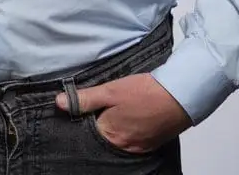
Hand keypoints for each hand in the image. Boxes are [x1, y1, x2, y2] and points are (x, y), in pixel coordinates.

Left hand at [55, 73, 191, 154]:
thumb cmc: (145, 92)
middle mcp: (122, 147)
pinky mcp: (149, 144)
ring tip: (114, 113)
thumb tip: (59, 103)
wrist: (180, 96)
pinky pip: (131, 142)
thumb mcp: (111, 90)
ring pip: (116, 141)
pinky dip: (127, 132)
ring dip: (113, 129)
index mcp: (109, 135)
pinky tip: (129, 118)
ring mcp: (137, 148)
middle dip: (97, 126)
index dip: (81, 121)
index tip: (81, 110)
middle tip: (99, 110)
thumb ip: (85, 99)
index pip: (86, 133)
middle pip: (101, 140)